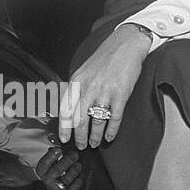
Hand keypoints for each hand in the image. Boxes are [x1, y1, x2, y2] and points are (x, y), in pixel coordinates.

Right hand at [32, 143, 83, 189]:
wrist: (54, 181)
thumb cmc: (55, 164)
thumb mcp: (52, 156)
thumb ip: (53, 147)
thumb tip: (52, 136)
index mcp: (41, 169)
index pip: (44, 163)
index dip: (52, 156)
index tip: (59, 149)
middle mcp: (47, 179)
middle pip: (57, 170)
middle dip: (67, 161)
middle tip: (75, 154)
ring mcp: (56, 186)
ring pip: (65, 180)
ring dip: (74, 171)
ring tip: (78, 165)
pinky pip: (72, 188)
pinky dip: (77, 183)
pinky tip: (80, 177)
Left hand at [61, 25, 150, 149]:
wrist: (125, 44)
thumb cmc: (105, 58)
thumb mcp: (83, 71)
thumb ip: (76, 89)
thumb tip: (70, 108)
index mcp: (77, 81)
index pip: (66, 109)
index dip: (64, 127)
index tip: (64, 139)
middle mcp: (89, 87)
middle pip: (80, 119)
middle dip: (79, 136)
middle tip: (81, 145)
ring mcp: (105, 92)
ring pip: (96, 121)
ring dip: (95, 136)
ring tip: (95, 142)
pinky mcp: (120, 94)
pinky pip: (114, 118)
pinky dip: (111, 130)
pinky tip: (109, 136)